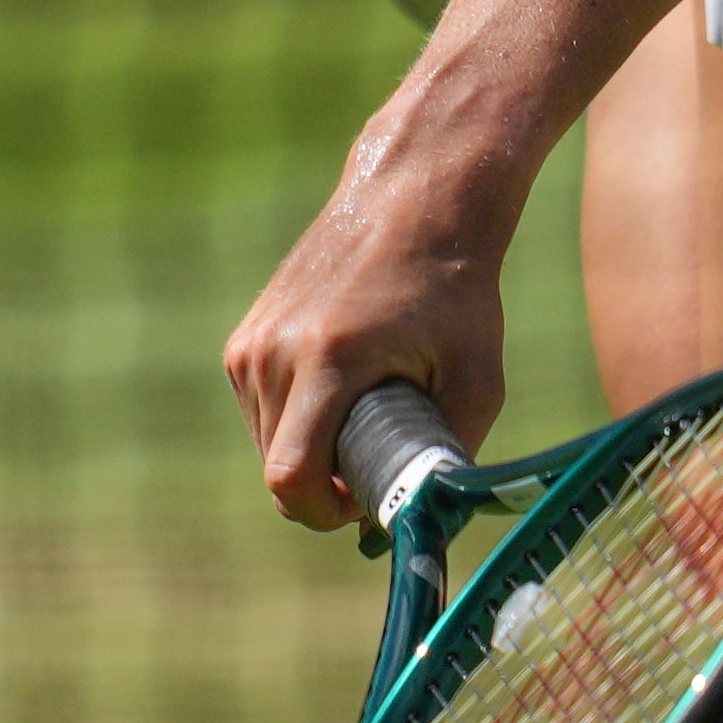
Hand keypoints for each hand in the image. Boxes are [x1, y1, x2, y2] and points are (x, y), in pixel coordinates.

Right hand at [221, 116, 520, 529]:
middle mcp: (273, 352)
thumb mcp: (479, 375)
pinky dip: (297, 421)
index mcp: (328, 360)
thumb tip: (423, 522)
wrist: (415, 199)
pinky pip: (263, 414)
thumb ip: (453, 454)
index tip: (364, 505)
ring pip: (267, 444)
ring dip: (312, 452)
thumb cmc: (457, 290)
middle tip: (383, 457)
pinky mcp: (243, 341)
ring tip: (370, 412)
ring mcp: (250, 344)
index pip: (288, 477)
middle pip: (278, 468)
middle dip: (327, 485)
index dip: (324, 512)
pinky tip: (344, 390)